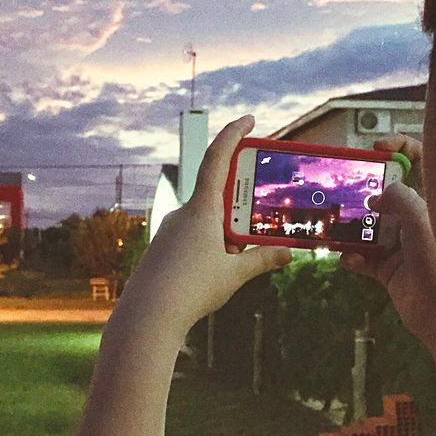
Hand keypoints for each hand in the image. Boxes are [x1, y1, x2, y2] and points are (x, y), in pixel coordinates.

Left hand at [115, 114, 292, 335]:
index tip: (249, 119)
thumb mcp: (235, 273)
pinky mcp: (163, 250)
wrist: (147, 316)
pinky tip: (216, 275)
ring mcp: (170, 232)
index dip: (233, 134)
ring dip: (227, 235)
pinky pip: (192, 240)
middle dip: (241, 210)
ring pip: (206, 223)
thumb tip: (288, 253)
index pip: (218, 158)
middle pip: (218, 197)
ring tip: (239, 261)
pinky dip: (211, 248)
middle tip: (259, 225)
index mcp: (202, 208)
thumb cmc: (191, 289)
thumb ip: (263, 259)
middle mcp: (183, 214)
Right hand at [339, 134, 435, 435]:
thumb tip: (378, 195)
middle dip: (366, 190)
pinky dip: (353, 258)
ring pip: (371, 226)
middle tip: (347, 189)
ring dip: (352, 227)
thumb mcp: (420, 220)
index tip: (377, 148)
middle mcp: (419, 220)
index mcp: (435, 202)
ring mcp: (404, 245)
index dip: (401, 148)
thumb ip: (399, 198)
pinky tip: (350, 260)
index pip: (422, 162)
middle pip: (389, 193)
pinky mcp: (390, 270)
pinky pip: (365, 258)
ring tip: (337, 226)